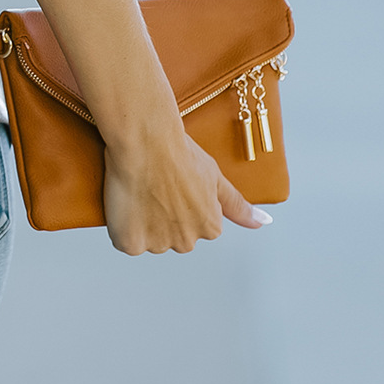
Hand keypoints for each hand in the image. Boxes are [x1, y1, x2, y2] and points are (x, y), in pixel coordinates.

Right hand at [102, 128, 269, 254]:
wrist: (146, 139)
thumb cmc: (179, 151)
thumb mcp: (214, 176)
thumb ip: (238, 205)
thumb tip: (263, 223)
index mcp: (209, 228)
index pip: (190, 225)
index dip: (175, 203)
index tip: (169, 184)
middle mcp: (187, 242)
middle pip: (167, 235)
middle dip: (158, 216)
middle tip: (152, 186)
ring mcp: (159, 244)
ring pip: (145, 238)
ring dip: (138, 221)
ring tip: (137, 189)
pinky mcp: (131, 242)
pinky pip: (123, 240)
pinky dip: (120, 225)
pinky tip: (124, 201)